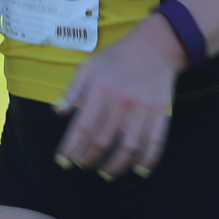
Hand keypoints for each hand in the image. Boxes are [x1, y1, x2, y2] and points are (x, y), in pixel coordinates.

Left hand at [53, 13, 186, 178]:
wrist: (156, 45)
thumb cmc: (118, 56)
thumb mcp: (90, 66)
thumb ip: (73, 90)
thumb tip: (57, 112)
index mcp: (100, 89)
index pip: (82, 127)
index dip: (72, 148)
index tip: (64, 162)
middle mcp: (121, 101)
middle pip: (102, 141)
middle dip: (89, 159)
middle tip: (82, 166)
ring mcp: (142, 108)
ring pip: (127, 147)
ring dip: (115, 166)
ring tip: (106, 174)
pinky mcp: (160, 112)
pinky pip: (154, 142)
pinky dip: (147, 160)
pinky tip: (138, 170)